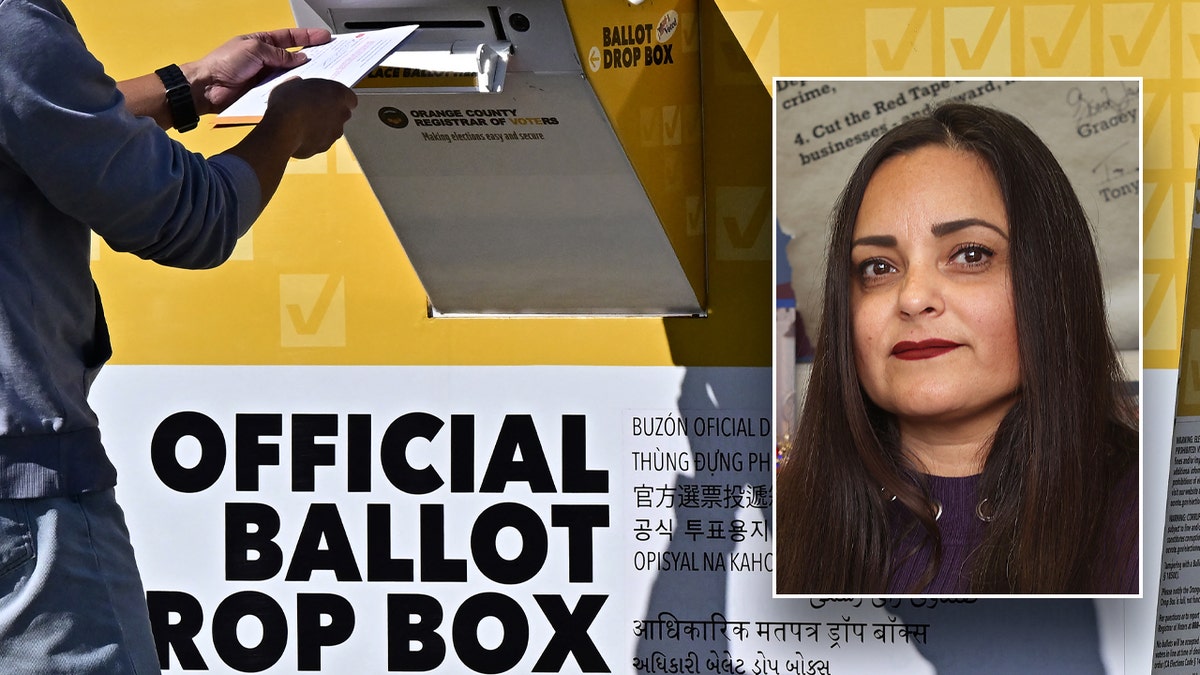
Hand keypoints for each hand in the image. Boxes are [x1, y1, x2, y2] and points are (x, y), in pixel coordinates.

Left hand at [182, 28, 332, 115]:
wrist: (208, 87)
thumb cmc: (224, 62)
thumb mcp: (254, 49)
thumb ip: (279, 54)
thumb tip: (300, 58)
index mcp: (262, 42)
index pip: (290, 37)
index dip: (308, 37)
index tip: (325, 37)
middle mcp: (266, 59)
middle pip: (294, 57)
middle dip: (312, 56)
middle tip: (331, 56)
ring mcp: (267, 77)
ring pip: (292, 75)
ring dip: (305, 74)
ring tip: (322, 73)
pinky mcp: (266, 93)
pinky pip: (284, 90)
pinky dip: (294, 89)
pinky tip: (304, 89)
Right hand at [260, 77, 357, 158]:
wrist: (282, 129)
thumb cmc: (288, 102)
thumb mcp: (292, 83)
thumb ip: (301, 84)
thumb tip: (297, 83)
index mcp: (339, 93)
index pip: (350, 98)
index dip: (338, 98)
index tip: (327, 97)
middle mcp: (342, 114)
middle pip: (342, 114)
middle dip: (330, 113)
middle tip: (312, 109)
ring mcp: (334, 133)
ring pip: (332, 130)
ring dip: (321, 127)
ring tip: (301, 123)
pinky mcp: (324, 148)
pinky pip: (320, 142)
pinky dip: (312, 139)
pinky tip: (297, 134)